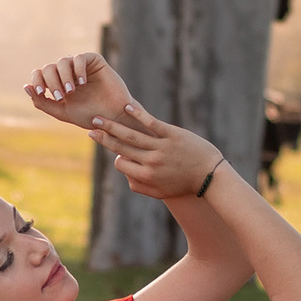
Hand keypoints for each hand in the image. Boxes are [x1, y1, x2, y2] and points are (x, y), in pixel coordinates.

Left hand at [24, 52, 131, 129]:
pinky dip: (78, 70)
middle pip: (48, 68)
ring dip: (64, 77)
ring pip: (62, 62)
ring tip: (72, 91)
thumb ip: (43, 102)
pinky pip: (79, 58)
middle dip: (52, 82)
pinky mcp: (93, 60)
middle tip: (62, 97)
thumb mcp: (62, 112)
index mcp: (57, 83)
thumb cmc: (89, 116)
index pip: (39, 74)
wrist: (113, 117)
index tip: (44, 94)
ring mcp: (79, 66)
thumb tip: (26, 87)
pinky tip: (83, 82)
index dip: (37, 81)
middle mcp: (66, 73)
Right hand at [89, 101, 222, 199]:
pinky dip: (138, 115)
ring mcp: (161, 147)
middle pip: (120, 146)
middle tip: (90, 127)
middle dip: (103, 137)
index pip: (121, 163)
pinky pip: (151, 123)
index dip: (117, 157)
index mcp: (146, 177)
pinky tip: (127, 107)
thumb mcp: (160, 193)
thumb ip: (139, 186)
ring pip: (131, 134)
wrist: (210, 176)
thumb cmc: (184, 184)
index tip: (118, 152)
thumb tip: (124, 172)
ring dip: (112, 125)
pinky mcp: (172, 135)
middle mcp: (150, 162)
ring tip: (100, 118)